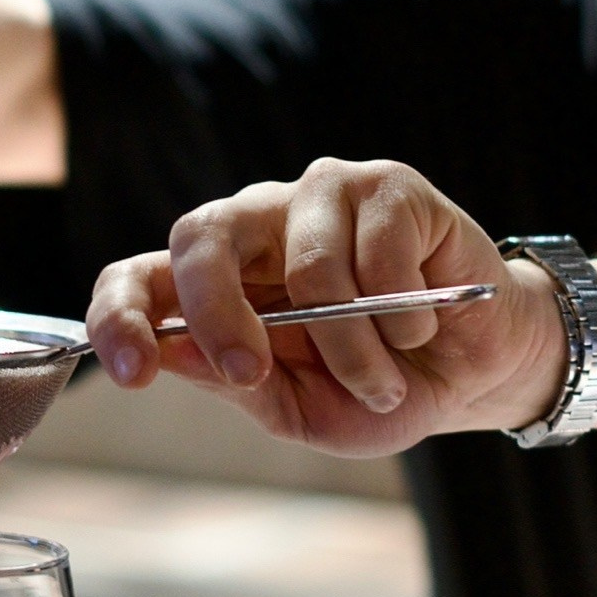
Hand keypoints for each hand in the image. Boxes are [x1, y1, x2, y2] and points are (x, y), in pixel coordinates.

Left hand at [85, 158, 569, 455]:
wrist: (475, 373)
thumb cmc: (380, 388)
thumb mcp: (301, 409)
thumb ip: (237, 382)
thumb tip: (170, 349)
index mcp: (220, 282)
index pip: (140, 277)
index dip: (120, 316)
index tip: (133, 372)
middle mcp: (259, 225)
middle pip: (199, 236)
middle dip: (216, 311)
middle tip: (252, 372)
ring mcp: (321, 196)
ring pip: (308, 266)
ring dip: (350, 348)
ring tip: (382, 380)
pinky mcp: (387, 186)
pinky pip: (378, 252)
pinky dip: (402, 314)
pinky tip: (418, 326)